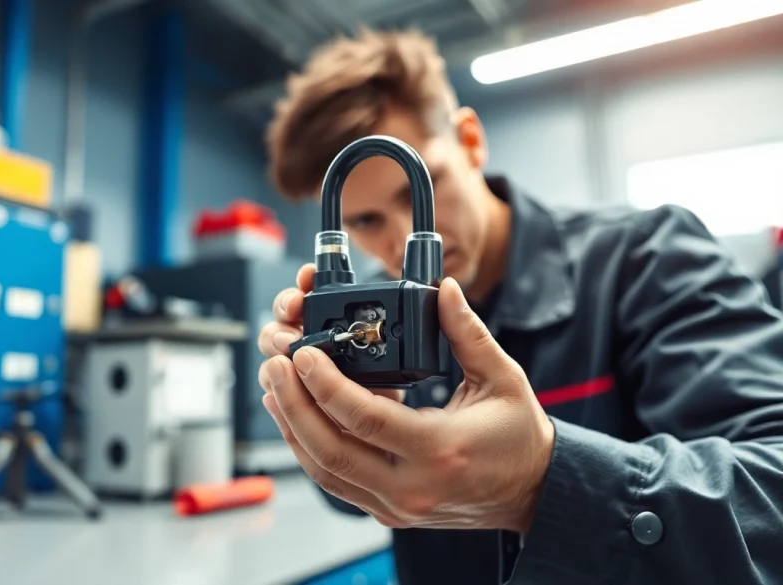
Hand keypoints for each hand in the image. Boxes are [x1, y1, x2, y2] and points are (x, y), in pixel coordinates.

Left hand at [258, 277, 553, 532]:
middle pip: (331, 450)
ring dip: (292, 426)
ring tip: (275, 385)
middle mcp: (413, 487)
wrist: (532, 490)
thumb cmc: (518, 435)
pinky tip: (295, 416)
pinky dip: (309, 448)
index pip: (366, 419)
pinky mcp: (387, 510)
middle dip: (294, 404)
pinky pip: (336, 481)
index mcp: (442, 449)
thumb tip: (443, 290)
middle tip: (276, 364)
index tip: (304, 353)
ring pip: (325, 470)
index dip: (326, 385)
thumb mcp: (503, 378)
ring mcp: (397, 505)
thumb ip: (467, 333)